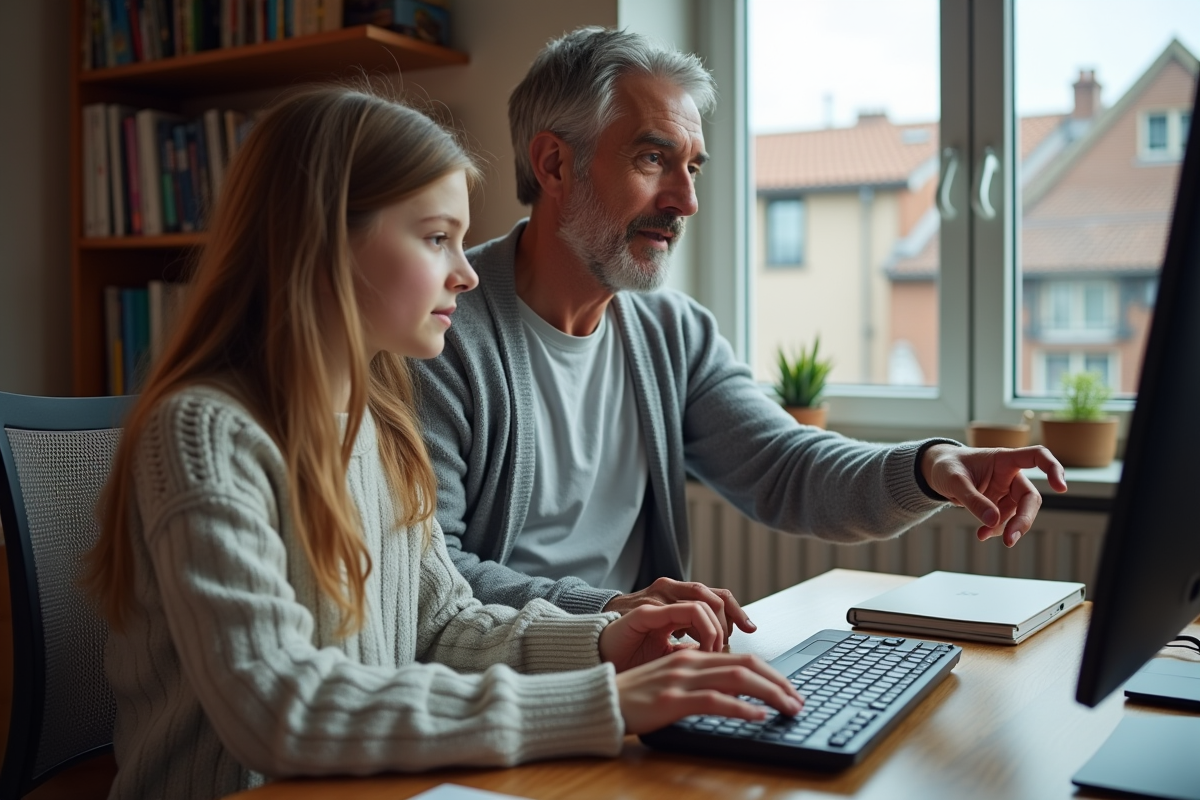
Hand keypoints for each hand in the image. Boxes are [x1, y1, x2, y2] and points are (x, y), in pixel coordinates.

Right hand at [602, 577, 754, 641]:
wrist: (594, 654)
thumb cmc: (629, 653)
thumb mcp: (669, 651)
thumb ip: (692, 647)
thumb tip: (722, 658)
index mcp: (676, 602)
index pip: (715, 598)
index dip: (736, 612)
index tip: (751, 629)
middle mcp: (668, 594)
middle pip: (714, 595)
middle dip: (732, 618)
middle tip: (730, 646)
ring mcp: (656, 600)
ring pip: (702, 600)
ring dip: (716, 626)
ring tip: (715, 651)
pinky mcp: (645, 611)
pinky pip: (683, 612)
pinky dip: (702, 630)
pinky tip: (702, 649)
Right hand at [615, 649, 803, 734]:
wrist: (600, 701)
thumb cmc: (633, 697)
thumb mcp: (670, 682)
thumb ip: (697, 681)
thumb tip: (730, 694)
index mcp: (691, 656)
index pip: (741, 659)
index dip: (771, 672)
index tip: (789, 690)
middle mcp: (690, 662)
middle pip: (746, 665)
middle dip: (778, 682)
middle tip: (798, 700)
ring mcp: (681, 679)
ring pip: (737, 679)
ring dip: (770, 693)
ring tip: (788, 707)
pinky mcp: (672, 699)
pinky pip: (714, 700)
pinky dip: (741, 708)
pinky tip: (758, 716)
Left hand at [921, 444, 1067, 546]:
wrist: (936, 473)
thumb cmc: (946, 467)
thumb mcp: (954, 481)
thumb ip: (973, 499)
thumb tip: (993, 521)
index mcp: (1004, 459)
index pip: (1037, 456)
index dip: (1053, 468)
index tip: (1061, 487)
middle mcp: (1009, 475)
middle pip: (1030, 497)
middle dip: (1024, 519)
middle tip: (1011, 538)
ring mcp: (1005, 491)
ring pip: (1019, 513)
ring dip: (1007, 528)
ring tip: (983, 535)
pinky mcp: (998, 505)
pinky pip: (1004, 521)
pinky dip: (995, 529)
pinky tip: (981, 534)